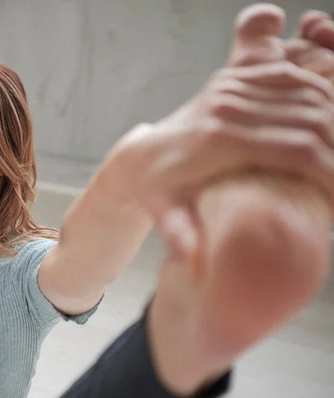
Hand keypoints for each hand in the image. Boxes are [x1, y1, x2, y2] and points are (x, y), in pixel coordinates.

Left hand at [112, 7, 333, 261]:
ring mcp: (227, 88)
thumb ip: (182, 236)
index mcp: (219, 142)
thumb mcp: (167, 216)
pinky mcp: (229, 79)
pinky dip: (313, 92)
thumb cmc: (160, 190)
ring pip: (303, 91)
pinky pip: (284, 75)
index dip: (332, 171)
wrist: (142, 156)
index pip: (297, 151)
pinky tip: (325, 114)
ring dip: (332, 114)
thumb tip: (195, 262)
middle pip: (308, 119)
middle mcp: (225, 108)